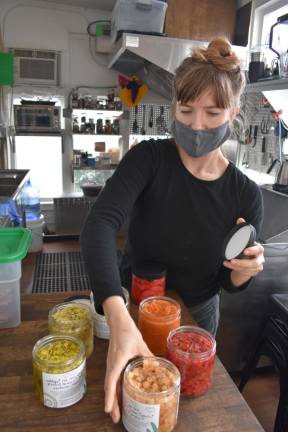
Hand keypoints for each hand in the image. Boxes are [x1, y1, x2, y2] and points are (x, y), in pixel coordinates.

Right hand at [103, 296, 151, 422]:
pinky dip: (113, 390)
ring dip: (112, 398)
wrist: (118, 322)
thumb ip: (148, 356)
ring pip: (109, 384)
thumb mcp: (140, 344)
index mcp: (117, 361)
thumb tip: (158, 367)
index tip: (108, 410)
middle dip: (111, 404)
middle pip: (109, 387)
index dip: (110, 397)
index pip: (112, 382)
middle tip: (115, 418)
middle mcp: (111, 364)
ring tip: (116, 412)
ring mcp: (111, 364)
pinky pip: (111, 379)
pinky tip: (119, 396)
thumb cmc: (127, 331)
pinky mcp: (112, 362)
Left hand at [223, 218, 264, 281]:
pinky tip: (227, 264)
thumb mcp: (244, 240)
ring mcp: (257, 267)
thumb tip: (240, 219)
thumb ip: (242, 229)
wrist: (247, 260)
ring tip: (227, 262)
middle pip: (254, 263)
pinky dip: (234, 269)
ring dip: (236, 266)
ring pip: (248, 269)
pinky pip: (243, 272)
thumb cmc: (245, 248)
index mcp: (259, 249)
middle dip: (243, 262)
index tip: (244, 251)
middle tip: (232, 260)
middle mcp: (260, 259)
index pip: (259, 249)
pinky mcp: (252, 272)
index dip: (252, 250)